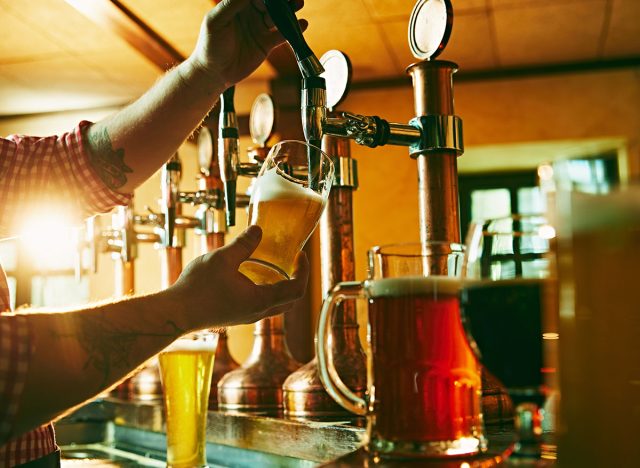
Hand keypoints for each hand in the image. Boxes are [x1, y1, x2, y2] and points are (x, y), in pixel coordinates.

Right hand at [169, 225, 308, 328]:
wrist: (174, 313)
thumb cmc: (197, 288)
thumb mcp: (222, 258)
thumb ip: (243, 244)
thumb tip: (258, 230)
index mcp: (261, 300)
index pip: (297, 289)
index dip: (303, 271)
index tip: (300, 254)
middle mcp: (257, 312)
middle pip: (291, 301)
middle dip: (297, 280)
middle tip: (293, 261)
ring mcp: (246, 316)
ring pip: (276, 305)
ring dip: (282, 287)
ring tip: (274, 266)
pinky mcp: (235, 316)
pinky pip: (261, 306)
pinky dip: (267, 291)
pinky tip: (252, 275)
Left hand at [188, 0, 306, 87]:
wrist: (215, 73)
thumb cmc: (210, 45)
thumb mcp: (216, 21)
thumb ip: (231, 5)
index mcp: (237, 5)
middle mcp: (250, 14)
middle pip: (270, 3)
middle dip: (280, 0)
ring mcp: (259, 29)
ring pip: (278, 16)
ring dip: (289, 10)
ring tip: (298, 3)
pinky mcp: (266, 44)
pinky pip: (282, 35)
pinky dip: (293, 30)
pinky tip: (302, 24)